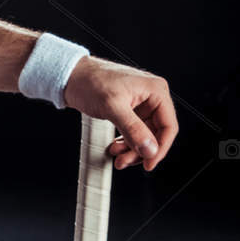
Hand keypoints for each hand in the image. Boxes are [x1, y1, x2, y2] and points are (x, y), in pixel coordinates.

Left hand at [63, 55, 178, 169]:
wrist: (71, 76)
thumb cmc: (91, 81)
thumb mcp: (113, 107)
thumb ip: (133, 130)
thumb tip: (150, 149)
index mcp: (156, 90)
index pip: (168, 126)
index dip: (160, 148)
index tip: (148, 164)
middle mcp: (151, 97)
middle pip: (156, 134)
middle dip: (140, 151)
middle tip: (124, 161)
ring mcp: (140, 104)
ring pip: (144, 136)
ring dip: (131, 150)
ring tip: (116, 156)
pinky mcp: (128, 111)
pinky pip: (132, 133)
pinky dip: (125, 143)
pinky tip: (114, 147)